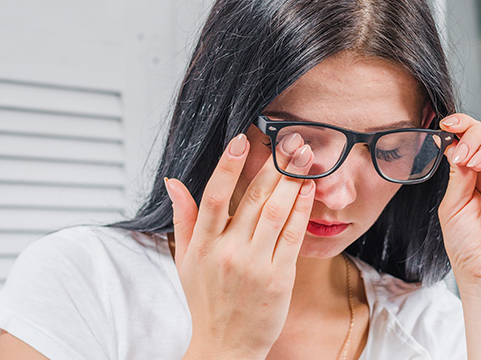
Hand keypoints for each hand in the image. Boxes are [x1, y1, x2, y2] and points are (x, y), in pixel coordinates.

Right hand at [164, 133, 315, 358]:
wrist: (225, 344)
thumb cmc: (206, 300)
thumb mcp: (185, 259)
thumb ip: (183, 218)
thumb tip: (173, 181)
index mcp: (202, 245)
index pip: (213, 196)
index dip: (228, 166)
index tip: (243, 140)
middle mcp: (227, 252)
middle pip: (252, 199)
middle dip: (274, 165)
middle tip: (291, 140)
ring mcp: (254, 265)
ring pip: (276, 213)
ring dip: (292, 181)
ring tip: (304, 157)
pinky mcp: (279, 278)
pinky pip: (292, 236)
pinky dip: (301, 210)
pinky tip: (307, 189)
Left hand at [438, 114, 480, 304]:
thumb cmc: (469, 250)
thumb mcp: (452, 207)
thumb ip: (457, 175)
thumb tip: (458, 145)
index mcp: (477, 174)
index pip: (475, 136)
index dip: (464, 124)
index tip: (449, 124)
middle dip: (478, 134)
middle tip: (465, 154)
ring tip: (479, 162)